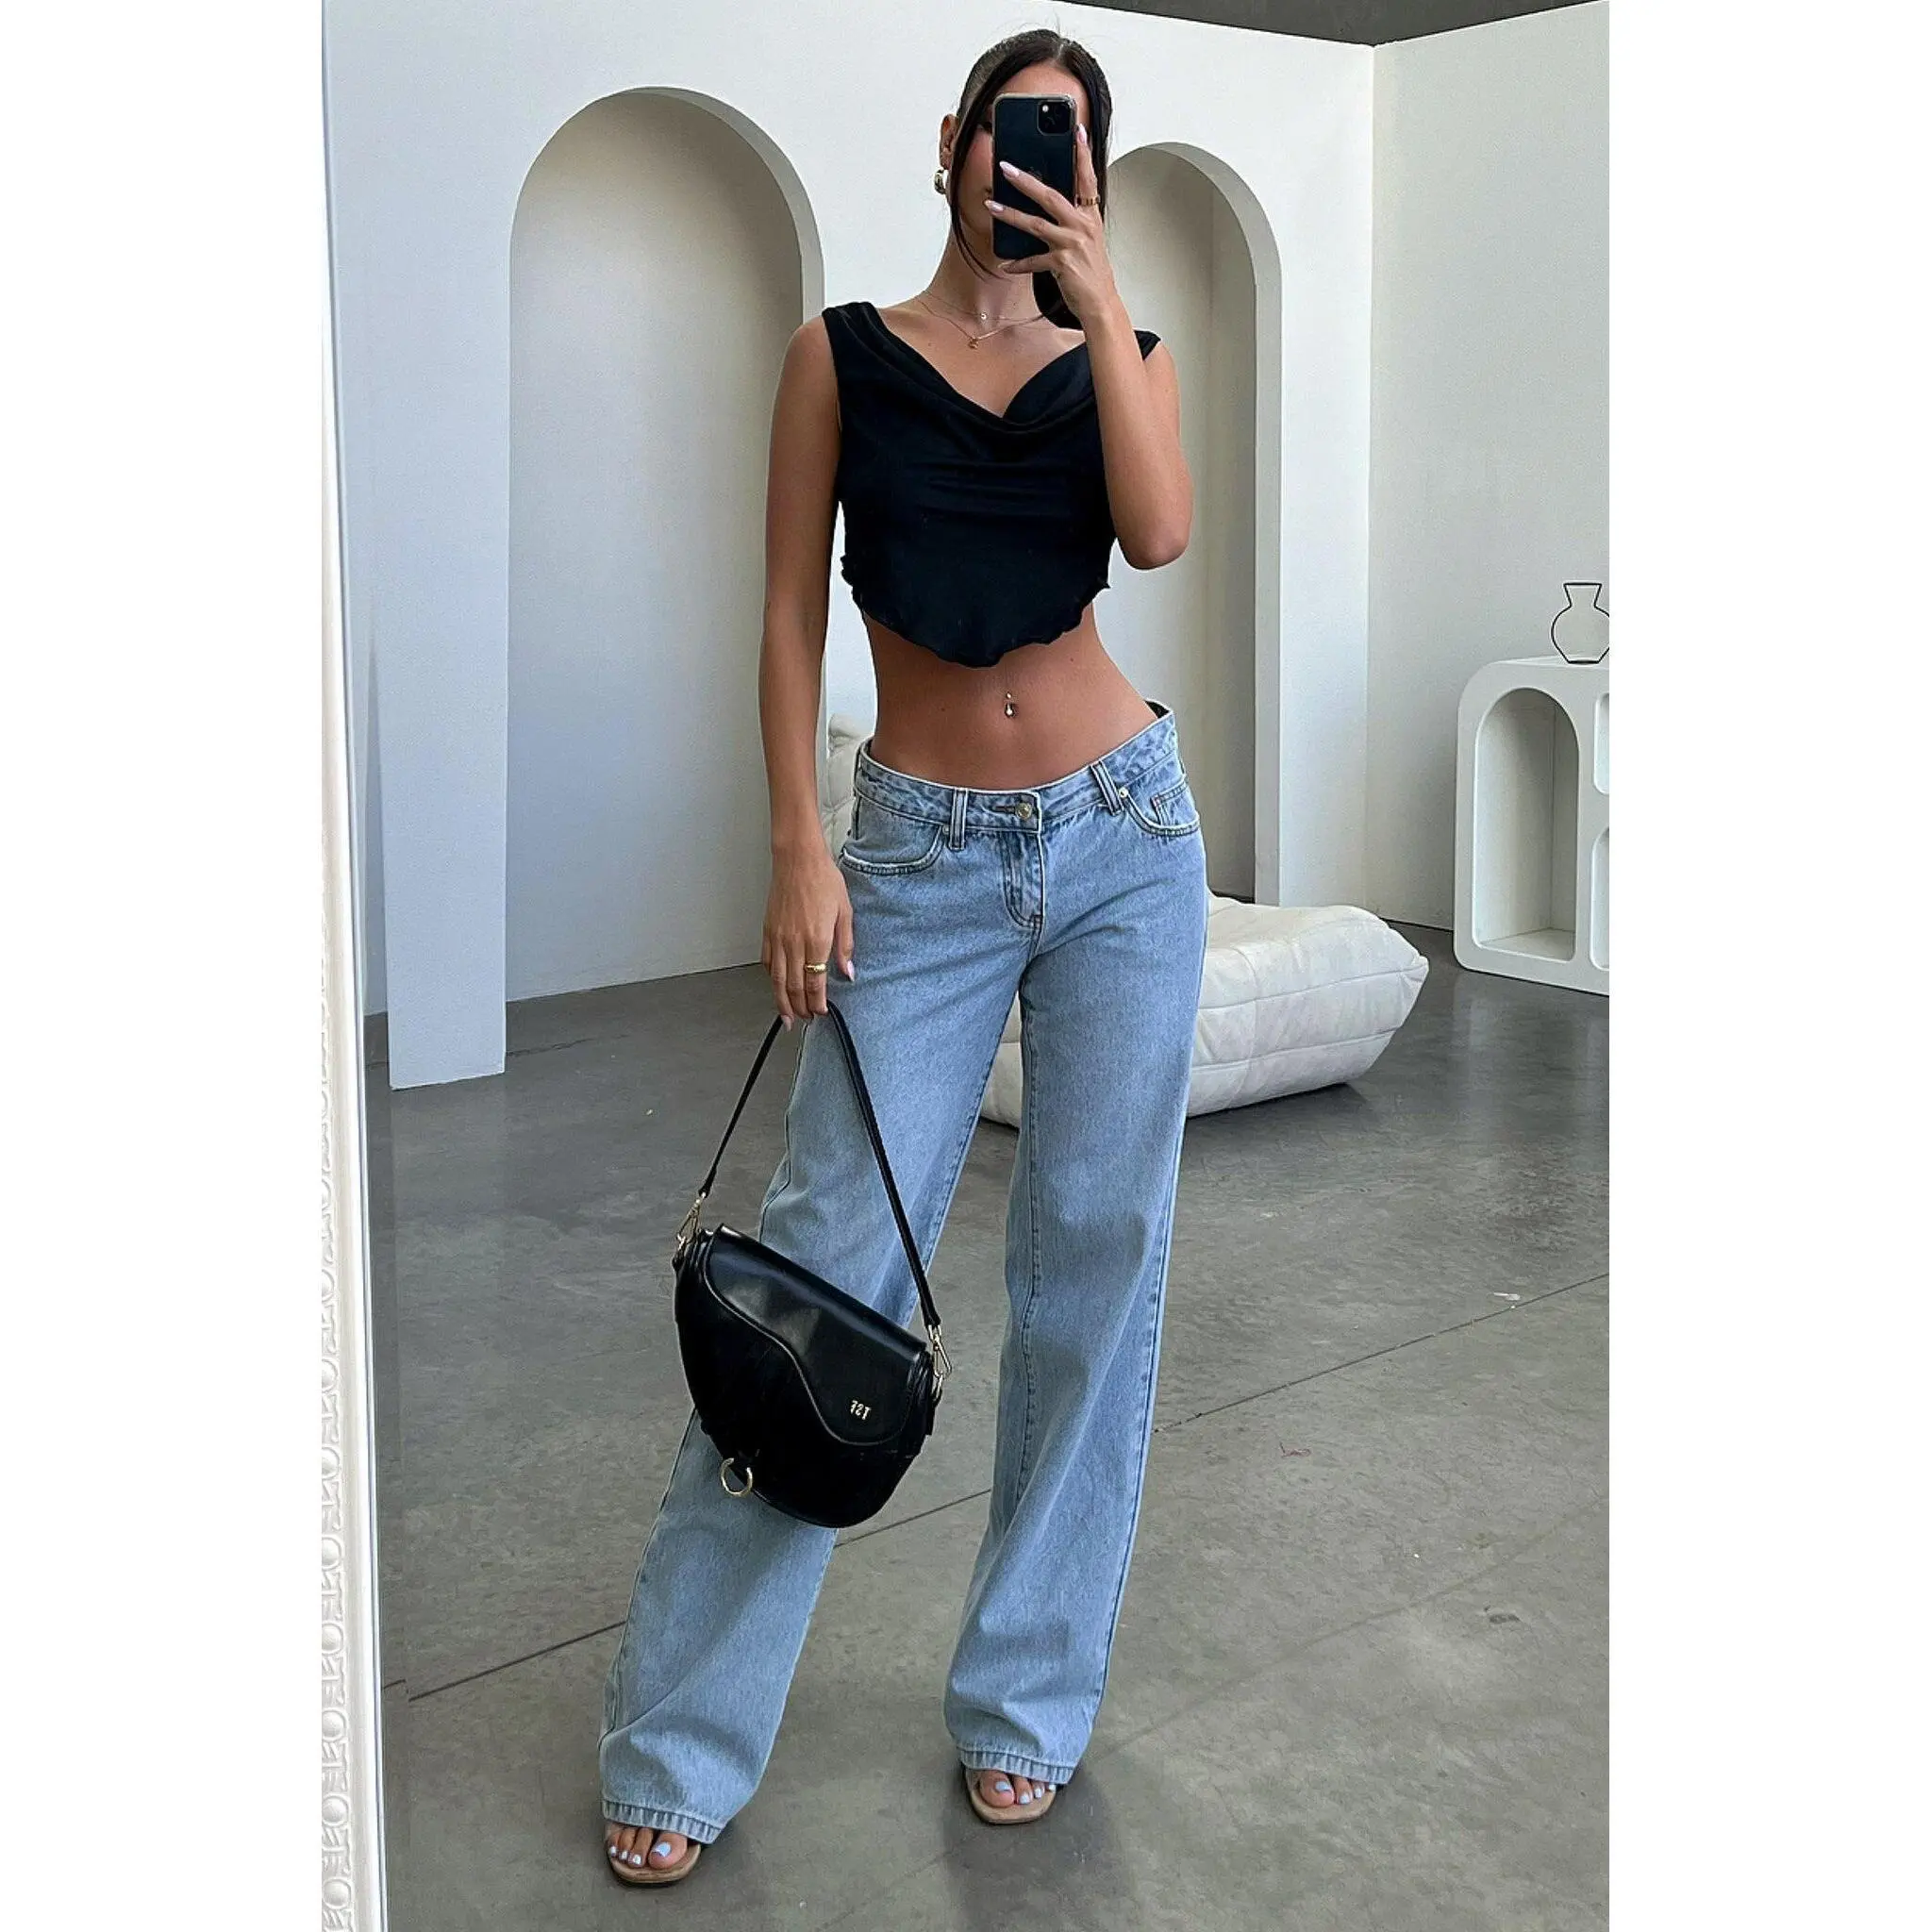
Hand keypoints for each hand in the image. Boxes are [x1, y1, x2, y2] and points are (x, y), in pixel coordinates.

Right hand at [761, 848, 854, 1025]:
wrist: (798, 860)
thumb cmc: (823, 880)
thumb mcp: (845, 913)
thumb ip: (845, 946)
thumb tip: (848, 971)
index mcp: (816, 940)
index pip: (815, 982)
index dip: (817, 1002)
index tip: (821, 1012)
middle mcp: (794, 943)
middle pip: (793, 987)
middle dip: (800, 1008)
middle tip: (804, 1020)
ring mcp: (778, 938)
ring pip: (777, 980)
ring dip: (782, 1001)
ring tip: (787, 1016)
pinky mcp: (768, 931)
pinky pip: (767, 962)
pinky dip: (771, 979)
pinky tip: (776, 986)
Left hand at [986, 120, 1119, 324]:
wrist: (1101, 303)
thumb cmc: (1092, 273)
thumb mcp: (1087, 240)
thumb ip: (1072, 219)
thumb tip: (1049, 205)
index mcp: (1090, 217)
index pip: (1087, 178)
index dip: (1083, 154)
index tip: (1078, 131)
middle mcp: (1082, 226)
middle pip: (1051, 196)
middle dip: (1026, 180)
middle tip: (1006, 167)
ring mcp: (1072, 244)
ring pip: (1036, 224)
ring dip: (1010, 214)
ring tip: (991, 206)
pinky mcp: (1062, 264)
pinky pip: (1033, 260)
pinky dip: (1018, 263)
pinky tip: (1005, 263)